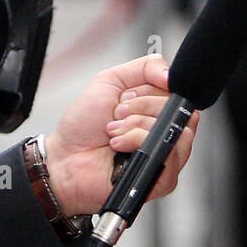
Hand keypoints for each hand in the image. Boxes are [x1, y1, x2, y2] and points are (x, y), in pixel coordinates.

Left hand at [45, 55, 198, 217]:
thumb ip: (145, 67)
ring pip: (176, 130)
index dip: (153, 90)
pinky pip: (167, 153)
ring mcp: (165, 156)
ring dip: (137, 125)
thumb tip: (171, 75)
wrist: (65, 158)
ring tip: (114, 132)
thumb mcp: (110, 81)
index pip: (179, 93)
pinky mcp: (162, 179)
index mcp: (157, 110)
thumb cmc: (84, 126)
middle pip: (181, 110)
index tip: (128, 96)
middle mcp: (165, 132)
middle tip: (118, 115)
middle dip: (141, 107)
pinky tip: (118, 146)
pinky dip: (137, 141)